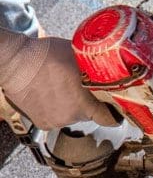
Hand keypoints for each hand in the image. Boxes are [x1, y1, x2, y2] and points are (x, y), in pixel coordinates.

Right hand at [0, 30, 115, 130]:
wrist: (13, 60)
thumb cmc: (44, 55)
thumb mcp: (77, 55)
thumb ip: (93, 67)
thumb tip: (109, 68)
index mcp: (85, 104)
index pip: (109, 119)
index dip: (113, 114)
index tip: (115, 111)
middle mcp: (72, 116)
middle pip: (89, 115)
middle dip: (87, 104)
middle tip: (79, 89)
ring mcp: (57, 121)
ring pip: (71, 116)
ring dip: (69, 106)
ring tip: (59, 89)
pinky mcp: (43, 123)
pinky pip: (55, 118)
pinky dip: (54, 109)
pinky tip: (48, 95)